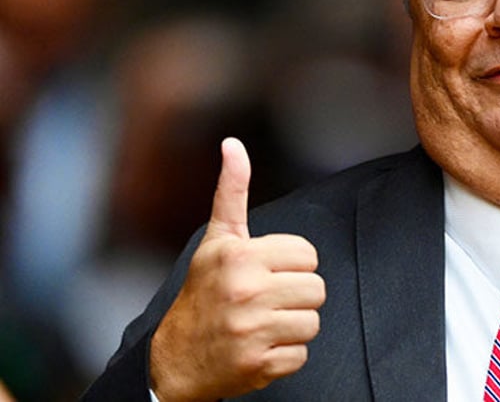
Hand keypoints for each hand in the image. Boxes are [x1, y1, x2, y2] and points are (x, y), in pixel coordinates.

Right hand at [150, 138, 324, 401]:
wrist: (173, 359)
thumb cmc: (203, 293)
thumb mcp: (218, 239)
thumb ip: (232, 191)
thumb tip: (233, 144)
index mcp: (242, 256)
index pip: (308, 255)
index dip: (292, 264)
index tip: (267, 272)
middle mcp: (247, 292)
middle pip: (317, 289)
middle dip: (297, 295)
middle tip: (268, 299)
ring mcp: (253, 331)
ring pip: (313, 322)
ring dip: (293, 325)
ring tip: (264, 322)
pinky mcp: (259, 365)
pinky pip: (301, 356)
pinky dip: (285, 355)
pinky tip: (260, 347)